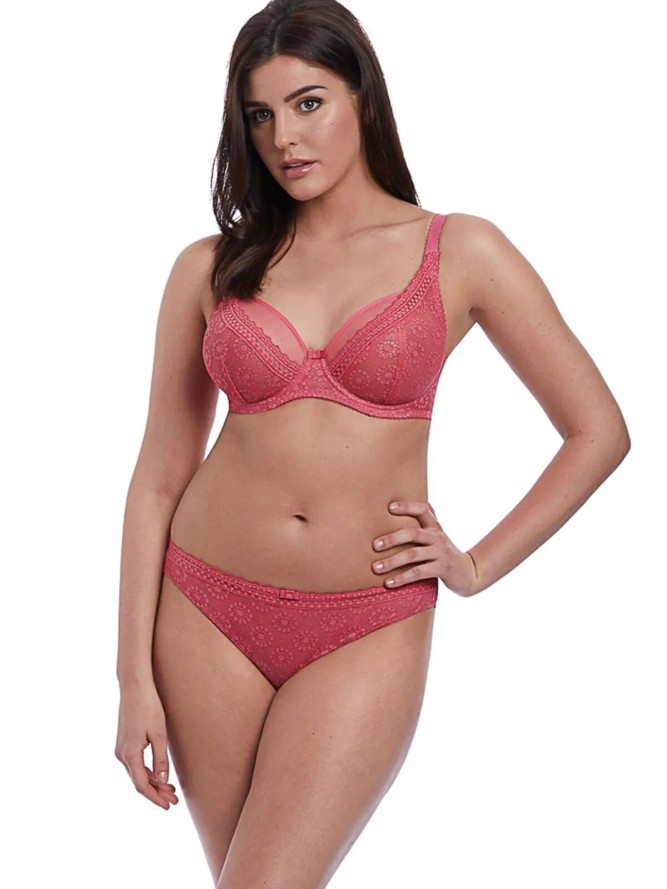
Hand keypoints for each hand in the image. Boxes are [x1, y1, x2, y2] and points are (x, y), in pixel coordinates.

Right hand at [115, 683, 178, 809]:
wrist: (134, 687)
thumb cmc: (149, 707)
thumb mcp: (159, 734)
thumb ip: (160, 759)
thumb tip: (163, 780)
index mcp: (129, 754)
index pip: (142, 785)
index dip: (155, 798)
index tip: (168, 806)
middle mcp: (121, 755)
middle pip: (139, 782)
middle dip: (156, 792)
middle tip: (174, 800)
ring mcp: (120, 749)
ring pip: (136, 774)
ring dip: (152, 783)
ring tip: (170, 789)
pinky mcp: (123, 743)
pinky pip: (134, 764)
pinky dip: (147, 772)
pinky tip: (159, 775)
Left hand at [371, 500, 479, 597]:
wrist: (469, 573)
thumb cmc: (445, 554)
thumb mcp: (437, 537)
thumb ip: (424, 525)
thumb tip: (404, 507)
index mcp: (435, 527)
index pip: (422, 510)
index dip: (407, 506)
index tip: (389, 507)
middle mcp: (438, 537)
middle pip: (412, 534)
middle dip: (391, 539)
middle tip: (374, 546)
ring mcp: (441, 553)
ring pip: (412, 555)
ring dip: (392, 561)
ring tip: (376, 568)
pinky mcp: (442, 569)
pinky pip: (419, 573)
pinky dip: (402, 578)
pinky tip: (389, 583)